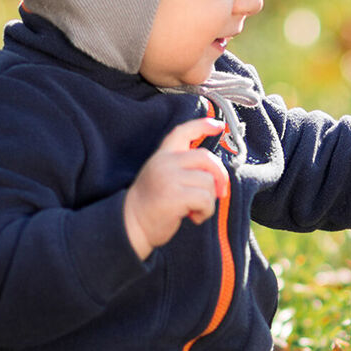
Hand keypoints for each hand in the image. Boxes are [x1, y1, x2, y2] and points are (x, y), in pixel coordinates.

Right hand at [123, 118, 229, 259]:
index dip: (202, 126)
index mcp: (162, 156)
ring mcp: (169, 177)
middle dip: (220, 175)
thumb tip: (217, 174)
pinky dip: (206, 211)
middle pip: (206, 158)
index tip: (218, 125)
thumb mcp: (163, 176)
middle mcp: (165, 162)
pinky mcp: (175, 195)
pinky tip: (194, 217)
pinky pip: (206, 199)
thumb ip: (184, 168)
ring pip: (208, 182)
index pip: (182, 132)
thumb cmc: (151, 204)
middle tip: (220, 192)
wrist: (130, 224)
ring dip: (209, 201)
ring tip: (194, 210)